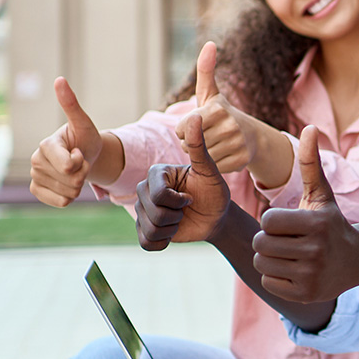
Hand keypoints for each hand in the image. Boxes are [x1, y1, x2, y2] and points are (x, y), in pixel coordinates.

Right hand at [28, 77, 104, 206]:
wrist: (84, 154)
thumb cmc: (84, 137)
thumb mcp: (84, 123)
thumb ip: (71, 104)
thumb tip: (59, 79)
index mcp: (46, 144)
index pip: (69, 167)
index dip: (81, 162)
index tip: (79, 151)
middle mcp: (35, 160)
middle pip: (72, 181)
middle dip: (83, 174)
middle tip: (80, 161)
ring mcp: (35, 176)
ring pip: (69, 193)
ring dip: (78, 185)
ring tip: (75, 170)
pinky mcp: (37, 190)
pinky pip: (61, 202)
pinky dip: (70, 196)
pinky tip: (67, 183)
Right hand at [136, 113, 229, 248]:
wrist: (216, 216)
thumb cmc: (214, 191)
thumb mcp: (209, 170)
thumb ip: (199, 146)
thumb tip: (196, 116)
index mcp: (156, 173)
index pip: (159, 194)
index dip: (178, 201)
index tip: (191, 197)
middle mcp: (144, 190)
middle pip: (153, 213)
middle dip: (176, 216)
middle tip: (187, 209)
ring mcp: (142, 210)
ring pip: (150, 229)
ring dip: (172, 229)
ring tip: (180, 219)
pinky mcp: (144, 230)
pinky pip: (146, 243)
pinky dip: (163, 242)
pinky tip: (173, 233)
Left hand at [180, 41, 264, 175]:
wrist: (252, 136)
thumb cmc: (222, 114)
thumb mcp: (210, 93)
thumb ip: (205, 69)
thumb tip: (210, 43)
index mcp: (216, 109)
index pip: (182, 128)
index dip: (184, 129)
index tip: (197, 124)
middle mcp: (229, 125)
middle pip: (189, 144)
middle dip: (193, 142)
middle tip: (207, 136)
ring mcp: (237, 143)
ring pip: (201, 157)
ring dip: (202, 154)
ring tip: (214, 145)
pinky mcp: (242, 160)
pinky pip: (213, 167)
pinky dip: (214, 165)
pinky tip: (223, 155)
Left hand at [252, 125, 358, 300]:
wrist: (358, 259)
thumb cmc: (331, 222)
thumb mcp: (322, 193)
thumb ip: (310, 162)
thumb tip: (310, 128)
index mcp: (316, 224)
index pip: (267, 222)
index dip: (271, 221)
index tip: (288, 223)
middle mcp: (316, 251)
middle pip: (261, 244)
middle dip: (268, 240)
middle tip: (286, 240)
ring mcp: (312, 275)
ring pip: (262, 263)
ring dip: (269, 258)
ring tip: (288, 254)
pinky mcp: (306, 294)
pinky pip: (269, 282)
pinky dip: (276, 276)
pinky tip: (293, 270)